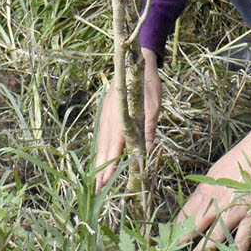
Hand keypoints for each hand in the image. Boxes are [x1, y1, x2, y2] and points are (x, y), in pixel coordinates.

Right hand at [93, 48, 160, 192]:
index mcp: (121, 118)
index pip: (115, 148)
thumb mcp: (154, 105)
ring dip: (99, 160)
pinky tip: (101, 155)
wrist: (137, 61)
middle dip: (101, 169)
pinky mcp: (106, 111)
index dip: (110, 166)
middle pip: (104, 148)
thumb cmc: (148, 84)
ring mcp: (106, 115)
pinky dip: (100, 147)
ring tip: (96, 178)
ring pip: (101, 142)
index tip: (104, 182)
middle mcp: (110, 119)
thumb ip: (149, 127)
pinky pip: (101, 133)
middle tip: (95, 189)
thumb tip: (147, 151)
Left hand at [177, 124, 250, 250]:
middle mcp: (216, 202)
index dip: (177, 228)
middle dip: (184, 245)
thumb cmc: (242, 157)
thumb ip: (208, 189)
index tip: (171, 238)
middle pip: (195, 228)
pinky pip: (242, 239)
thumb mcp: (217, 171)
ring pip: (214, 238)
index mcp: (206, 189)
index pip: (186, 213)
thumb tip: (199, 202)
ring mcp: (233, 210)